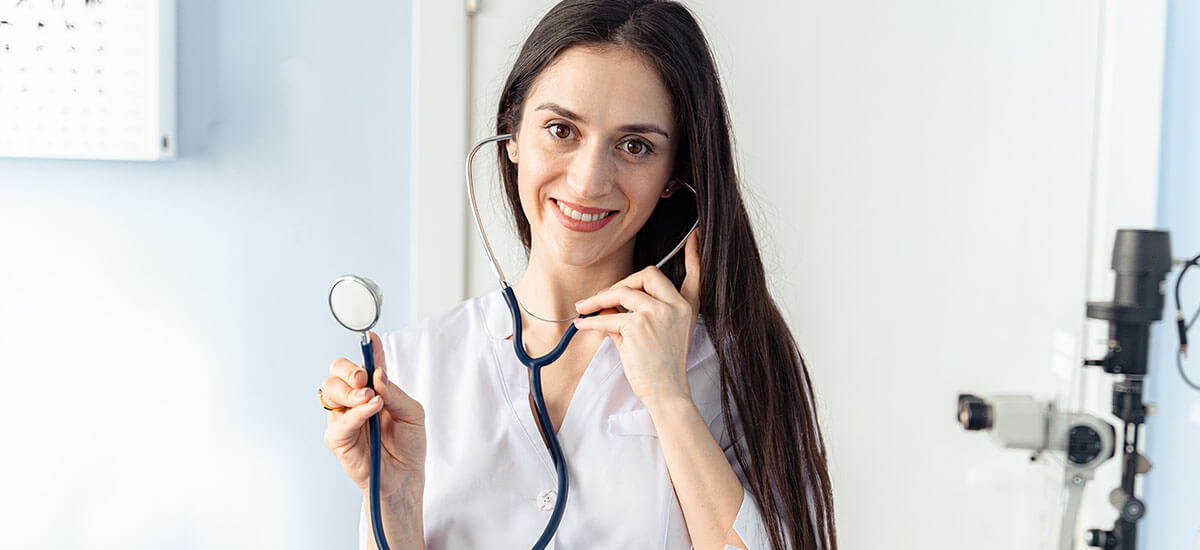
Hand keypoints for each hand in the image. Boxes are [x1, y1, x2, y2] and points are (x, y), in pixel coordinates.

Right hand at [321, 332, 426, 498]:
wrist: (406, 477)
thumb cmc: (409, 444)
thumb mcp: (412, 413)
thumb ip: (396, 393)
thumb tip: (379, 374)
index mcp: (373, 389)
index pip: (366, 363)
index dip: (368, 348)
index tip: (371, 338)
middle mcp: (354, 400)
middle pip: (336, 371)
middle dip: (349, 369)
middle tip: (365, 377)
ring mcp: (343, 418)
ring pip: (330, 390)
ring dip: (351, 389)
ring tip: (371, 398)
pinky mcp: (338, 439)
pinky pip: (340, 421)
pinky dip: (356, 412)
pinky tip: (371, 408)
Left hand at [573, 230, 700, 402]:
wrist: (666, 392)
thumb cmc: (662, 367)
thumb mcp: (662, 334)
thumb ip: (644, 313)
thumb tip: (610, 303)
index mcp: (686, 308)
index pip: (695, 274)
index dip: (694, 254)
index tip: (694, 235)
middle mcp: (675, 307)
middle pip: (648, 273)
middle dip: (622, 282)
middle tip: (604, 297)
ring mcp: (657, 315)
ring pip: (622, 292)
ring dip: (599, 299)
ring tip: (584, 309)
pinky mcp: (638, 327)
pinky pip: (608, 317)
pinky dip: (591, 321)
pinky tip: (582, 324)